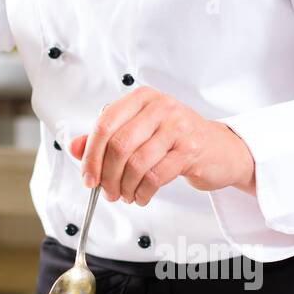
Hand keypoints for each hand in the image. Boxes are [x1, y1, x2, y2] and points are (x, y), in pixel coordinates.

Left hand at [69, 87, 256, 205]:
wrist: (220, 149)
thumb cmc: (174, 139)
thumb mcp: (138, 131)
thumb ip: (105, 138)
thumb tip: (73, 147)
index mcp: (141, 98)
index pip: (105, 124)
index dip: (91, 154)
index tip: (87, 177)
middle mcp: (160, 106)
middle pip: (119, 145)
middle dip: (107, 175)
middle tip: (105, 191)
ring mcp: (178, 126)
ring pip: (136, 163)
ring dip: (124, 186)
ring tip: (124, 195)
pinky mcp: (191, 148)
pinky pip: (156, 176)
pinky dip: (142, 192)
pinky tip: (140, 196)